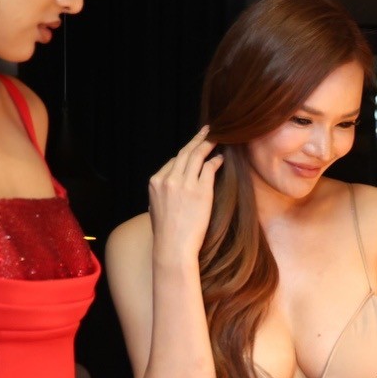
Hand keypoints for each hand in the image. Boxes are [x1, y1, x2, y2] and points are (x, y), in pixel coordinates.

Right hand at [147, 127, 222, 263]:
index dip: (186, 154)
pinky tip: (221, 158)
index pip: (172, 162)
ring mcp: (184, 184)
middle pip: (184, 153)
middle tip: (208, 130)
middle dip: (197, 139)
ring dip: (208, 144)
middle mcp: (167, 179)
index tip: (195, 149)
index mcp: (155, 182)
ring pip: (196, 156)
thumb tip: (170, 187)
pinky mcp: (200, 190)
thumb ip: (162, 193)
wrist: (173, 247)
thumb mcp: (156, 209)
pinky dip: (215, 161)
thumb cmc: (167, 234)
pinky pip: (209, 168)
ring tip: (217, 137)